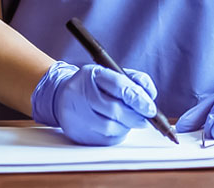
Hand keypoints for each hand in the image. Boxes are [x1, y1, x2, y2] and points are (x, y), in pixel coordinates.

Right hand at [30, 60, 159, 145]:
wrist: (61, 96)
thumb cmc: (92, 85)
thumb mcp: (110, 73)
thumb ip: (133, 80)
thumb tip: (150, 95)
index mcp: (91, 75)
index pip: (119, 87)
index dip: (138, 99)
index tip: (151, 109)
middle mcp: (80, 94)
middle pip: (115, 110)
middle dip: (135, 116)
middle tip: (146, 118)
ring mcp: (76, 115)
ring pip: (110, 128)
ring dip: (126, 126)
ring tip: (129, 121)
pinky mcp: (76, 133)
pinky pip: (103, 140)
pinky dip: (117, 135)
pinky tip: (117, 127)